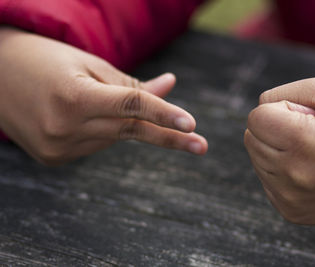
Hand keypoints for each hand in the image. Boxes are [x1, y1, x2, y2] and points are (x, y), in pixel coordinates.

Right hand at [0, 28, 207, 164]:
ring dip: (123, 124)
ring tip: (91, 99)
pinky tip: (81, 116)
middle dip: (167, 137)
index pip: (131, 107)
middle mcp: (65, 128)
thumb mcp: (90, 64)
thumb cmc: (45, 59)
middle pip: (130, 130)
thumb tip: (171, 87)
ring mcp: (58, 148)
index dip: (164, 114)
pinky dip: (103, 132)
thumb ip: (132, 84)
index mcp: (73, 97)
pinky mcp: (54, 158)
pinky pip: (95, 146)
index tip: (192, 125)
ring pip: (114, 138)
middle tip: (201, 146)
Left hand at [244, 77, 314, 223]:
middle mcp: (292, 174)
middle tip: (308, 135)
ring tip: (310, 154)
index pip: (255, 118)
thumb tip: (257, 112)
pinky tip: (308, 172)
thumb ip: (282, 93)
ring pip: (256, 160)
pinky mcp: (290, 212)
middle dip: (274, 130)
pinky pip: (266, 181)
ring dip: (275, 151)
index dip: (278, 110)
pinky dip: (280, 173)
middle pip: (251, 139)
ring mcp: (290, 198)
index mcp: (302, 141)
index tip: (304, 117)